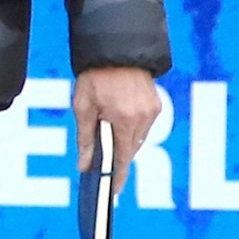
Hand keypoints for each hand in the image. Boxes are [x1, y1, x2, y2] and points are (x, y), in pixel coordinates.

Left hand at [72, 66, 162, 198]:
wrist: (114, 47)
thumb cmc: (95, 75)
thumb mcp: (83, 106)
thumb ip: (84, 138)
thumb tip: (84, 165)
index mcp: (124, 119)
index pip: (123, 158)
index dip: (118, 176)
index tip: (113, 191)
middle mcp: (143, 117)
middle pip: (131, 149)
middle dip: (118, 155)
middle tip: (102, 159)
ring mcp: (153, 110)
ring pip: (138, 137)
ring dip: (124, 140)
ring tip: (106, 133)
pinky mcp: (155, 102)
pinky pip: (144, 124)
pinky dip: (131, 127)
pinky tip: (118, 120)